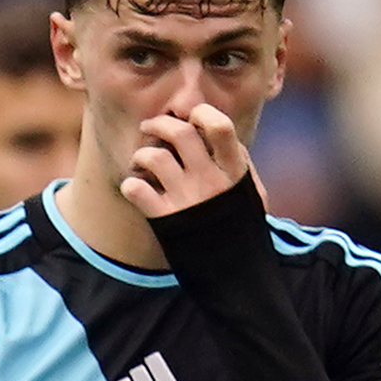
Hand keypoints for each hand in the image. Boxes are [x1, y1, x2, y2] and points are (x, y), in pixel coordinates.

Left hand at [121, 102, 249, 219]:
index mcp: (234, 170)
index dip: (201, 113)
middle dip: (160, 123)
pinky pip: (136, 189)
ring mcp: (186, 199)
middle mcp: (210, 180)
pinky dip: (130, 184)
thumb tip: (219, 134)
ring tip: (140, 159)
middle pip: (181, 134)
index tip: (191, 116)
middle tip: (149, 126)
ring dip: (141, 153)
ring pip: (155, 157)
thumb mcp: (250, 191)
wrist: (232, 267)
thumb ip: (238, 163)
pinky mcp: (165, 218)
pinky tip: (134, 186)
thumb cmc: (239, 223)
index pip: (220, 126)